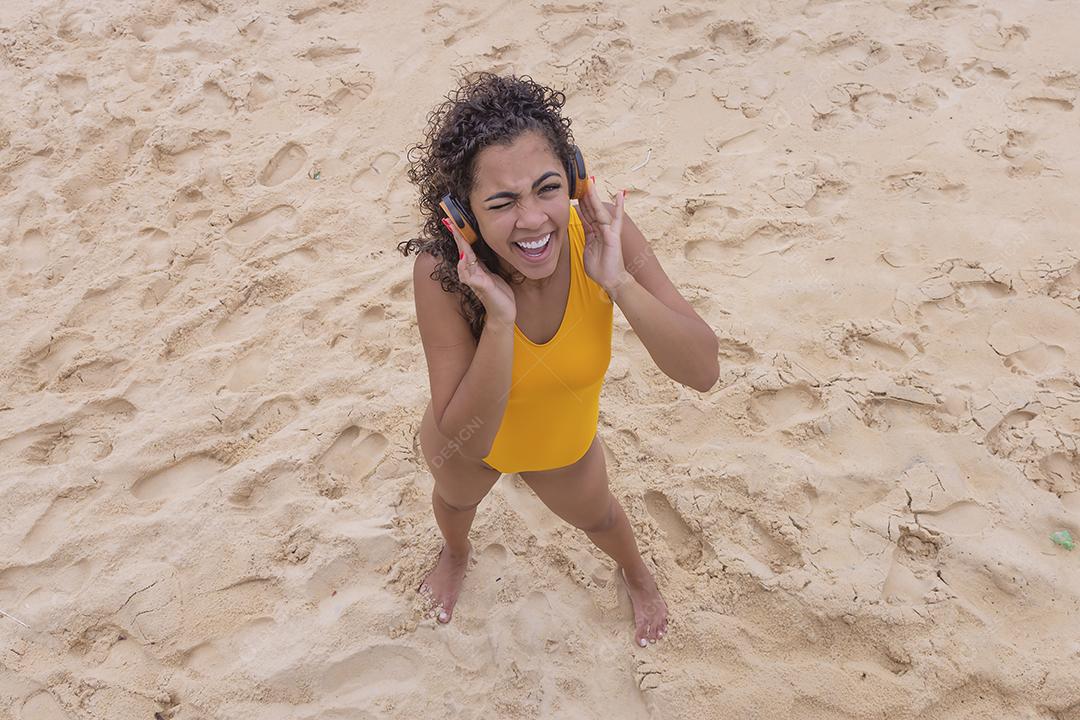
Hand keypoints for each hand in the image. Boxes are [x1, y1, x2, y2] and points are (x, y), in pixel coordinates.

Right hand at [442, 218, 516, 325]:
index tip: (452, 222)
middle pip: (462, 252)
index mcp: (475, 269)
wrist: (503, 313)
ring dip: (461, 249)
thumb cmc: (498, 294)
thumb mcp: (491, 274)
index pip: (465, 248)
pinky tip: (464, 259)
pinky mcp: (481, 287)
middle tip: (450, 223)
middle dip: (457, 238)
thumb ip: (482, 264)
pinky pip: (471, 276)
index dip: (459, 235)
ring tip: (458, 235)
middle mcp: (471, 274)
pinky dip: (466, 268)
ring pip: (464, 262)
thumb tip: (476, 249)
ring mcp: (475, 281)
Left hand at [578, 177, 632, 298]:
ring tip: (591, 184)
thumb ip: (585, 235)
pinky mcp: (614, 235)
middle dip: (586, 197)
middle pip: (592, 210)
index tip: (575, 193)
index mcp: (594, 233)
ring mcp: (609, 231)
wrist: (610, 280)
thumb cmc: (600, 268)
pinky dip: (619, 206)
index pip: (586, 215)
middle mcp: (602, 230)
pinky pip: (617, 219)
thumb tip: (579, 223)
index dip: (581, 204)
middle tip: (581, 183)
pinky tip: (620, 194)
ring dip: (595, 198)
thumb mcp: (587, 249)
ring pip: (600, 211)